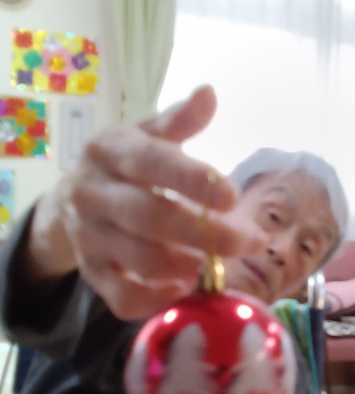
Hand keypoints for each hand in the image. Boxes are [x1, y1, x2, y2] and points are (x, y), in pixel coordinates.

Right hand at [27, 87, 261, 319]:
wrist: (67, 202)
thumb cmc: (123, 166)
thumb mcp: (145, 135)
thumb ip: (178, 121)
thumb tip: (209, 93)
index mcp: (110, 151)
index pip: (152, 163)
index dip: (192, 179)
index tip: (233, 194)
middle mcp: (94, 193)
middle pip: (149, 218)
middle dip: (204, 233)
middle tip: (248, 241)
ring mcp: (89, 237)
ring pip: (138, 259)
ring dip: (186, 266)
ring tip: (219, 265)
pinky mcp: (91, 273)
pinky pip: (120, 297)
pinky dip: (155, 300)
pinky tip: (185, 289)